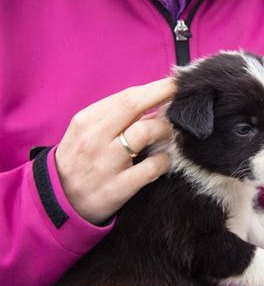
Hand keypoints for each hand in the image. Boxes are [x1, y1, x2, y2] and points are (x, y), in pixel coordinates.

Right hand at [56, 78, 175, 223]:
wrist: (60, 202)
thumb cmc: (80, 160)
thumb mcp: (88, 133)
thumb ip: (117, 118)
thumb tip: (155, 105)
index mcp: (87, 121)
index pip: (127, 96)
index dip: (156, 88)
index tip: (175, 83)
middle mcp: (95, 138)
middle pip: (134, 106)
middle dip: (164, 96)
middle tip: (182, 99)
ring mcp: (106, 163)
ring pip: (145, 132)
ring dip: (165, 130)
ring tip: (169, 135)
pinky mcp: (118, 187)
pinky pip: (152, 167)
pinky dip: (165, 161)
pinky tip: (164, 161)